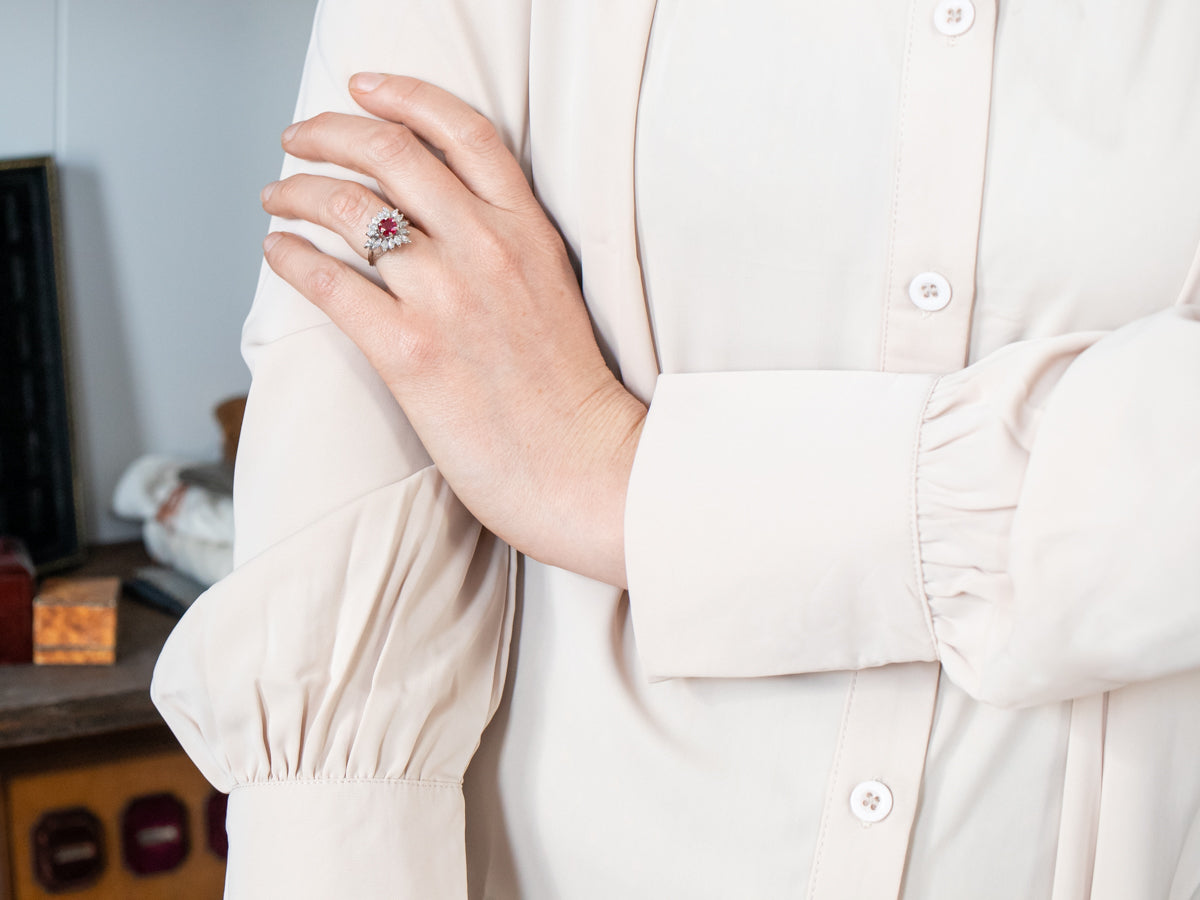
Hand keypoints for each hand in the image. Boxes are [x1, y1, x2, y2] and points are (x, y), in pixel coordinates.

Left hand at [259, 73, 646, 587]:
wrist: (582, 466)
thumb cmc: (567, 392)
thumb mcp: (552, 290)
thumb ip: (504, 244)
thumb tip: (432, 218)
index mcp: (528, 230)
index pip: (461, 131)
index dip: (403, 96)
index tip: (362, 88)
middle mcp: (486, 249)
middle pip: (390, 153)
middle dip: (328, 132)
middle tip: (297, 138)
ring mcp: (447, 298)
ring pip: (349, 209)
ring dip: (297, 191)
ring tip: (276, 195)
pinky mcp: (410, 352)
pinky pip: (330, 283)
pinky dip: (292, 257)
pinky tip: (278, 252)